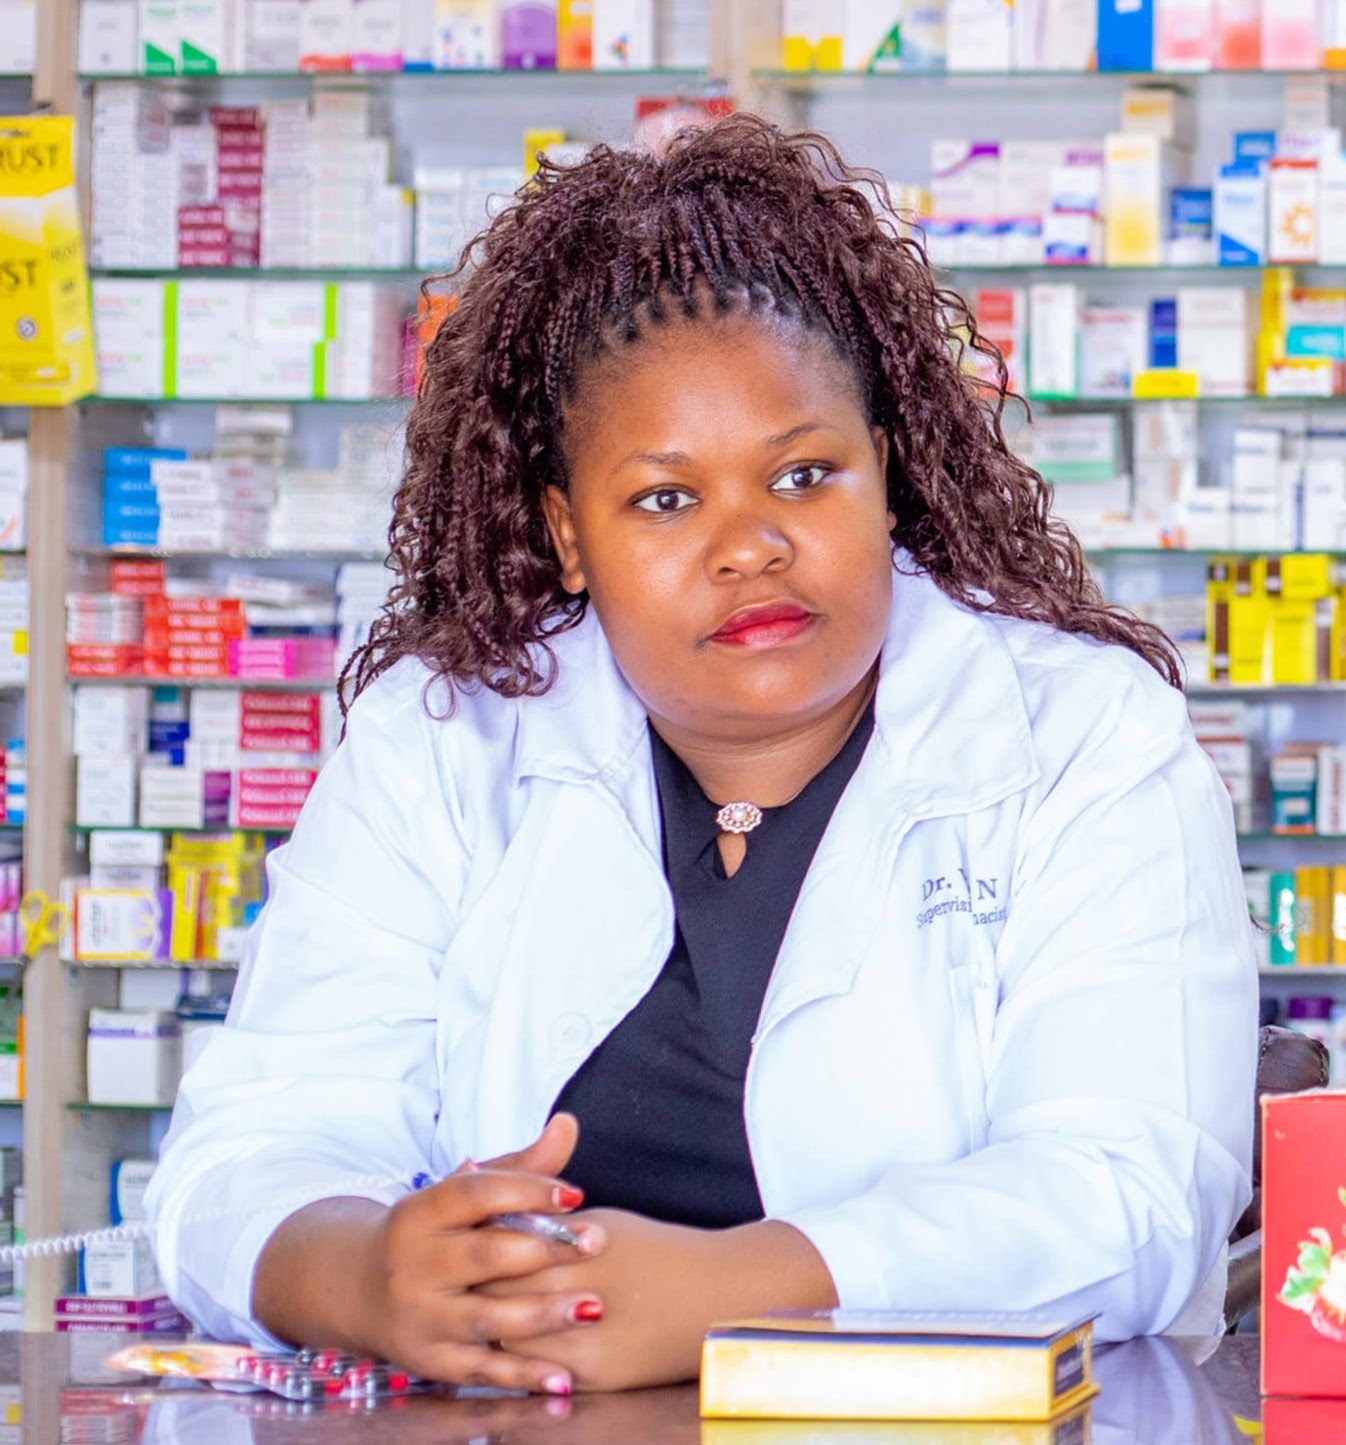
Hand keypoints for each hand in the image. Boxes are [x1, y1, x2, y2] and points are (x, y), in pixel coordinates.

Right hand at [254, 1114, 609, 1393]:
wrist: (355, 1287)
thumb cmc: (433, 1232)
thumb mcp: (463, 1195)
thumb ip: (519, 1167)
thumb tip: (568, 1124)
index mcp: (421, 1213)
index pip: (475, 1194)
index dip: (527, 1190)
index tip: (576, 1194)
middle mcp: (414, 1265)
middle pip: (484, 1255)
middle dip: (545, 1250)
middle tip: (598, 1241)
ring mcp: (420, 1317)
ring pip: (485, 1317)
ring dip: (542, 1314)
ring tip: (594, 1305)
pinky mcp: (430, 1362)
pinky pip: (481, 1372)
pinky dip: (522, 1376)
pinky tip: (565, 1378)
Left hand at [479, 1208, 720, 1390]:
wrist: (716, 1297)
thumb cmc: (656, 1251)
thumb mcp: (602, 1222)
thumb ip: (546, 1225)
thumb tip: (491, 1216)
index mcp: (584, 1250)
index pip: (508, 1249)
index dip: (485, 1244)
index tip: (471, 1237)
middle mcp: (585, 1297)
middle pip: (504, 1295)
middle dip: (483, 1284)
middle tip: (466, 1274)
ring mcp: (590, 1346)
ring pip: (512, 1339)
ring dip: (496, 1322)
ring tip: (487, 1308)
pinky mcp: (596, 1380)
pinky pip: (539, 1371)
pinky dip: (522, 1355)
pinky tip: (516, 1339)